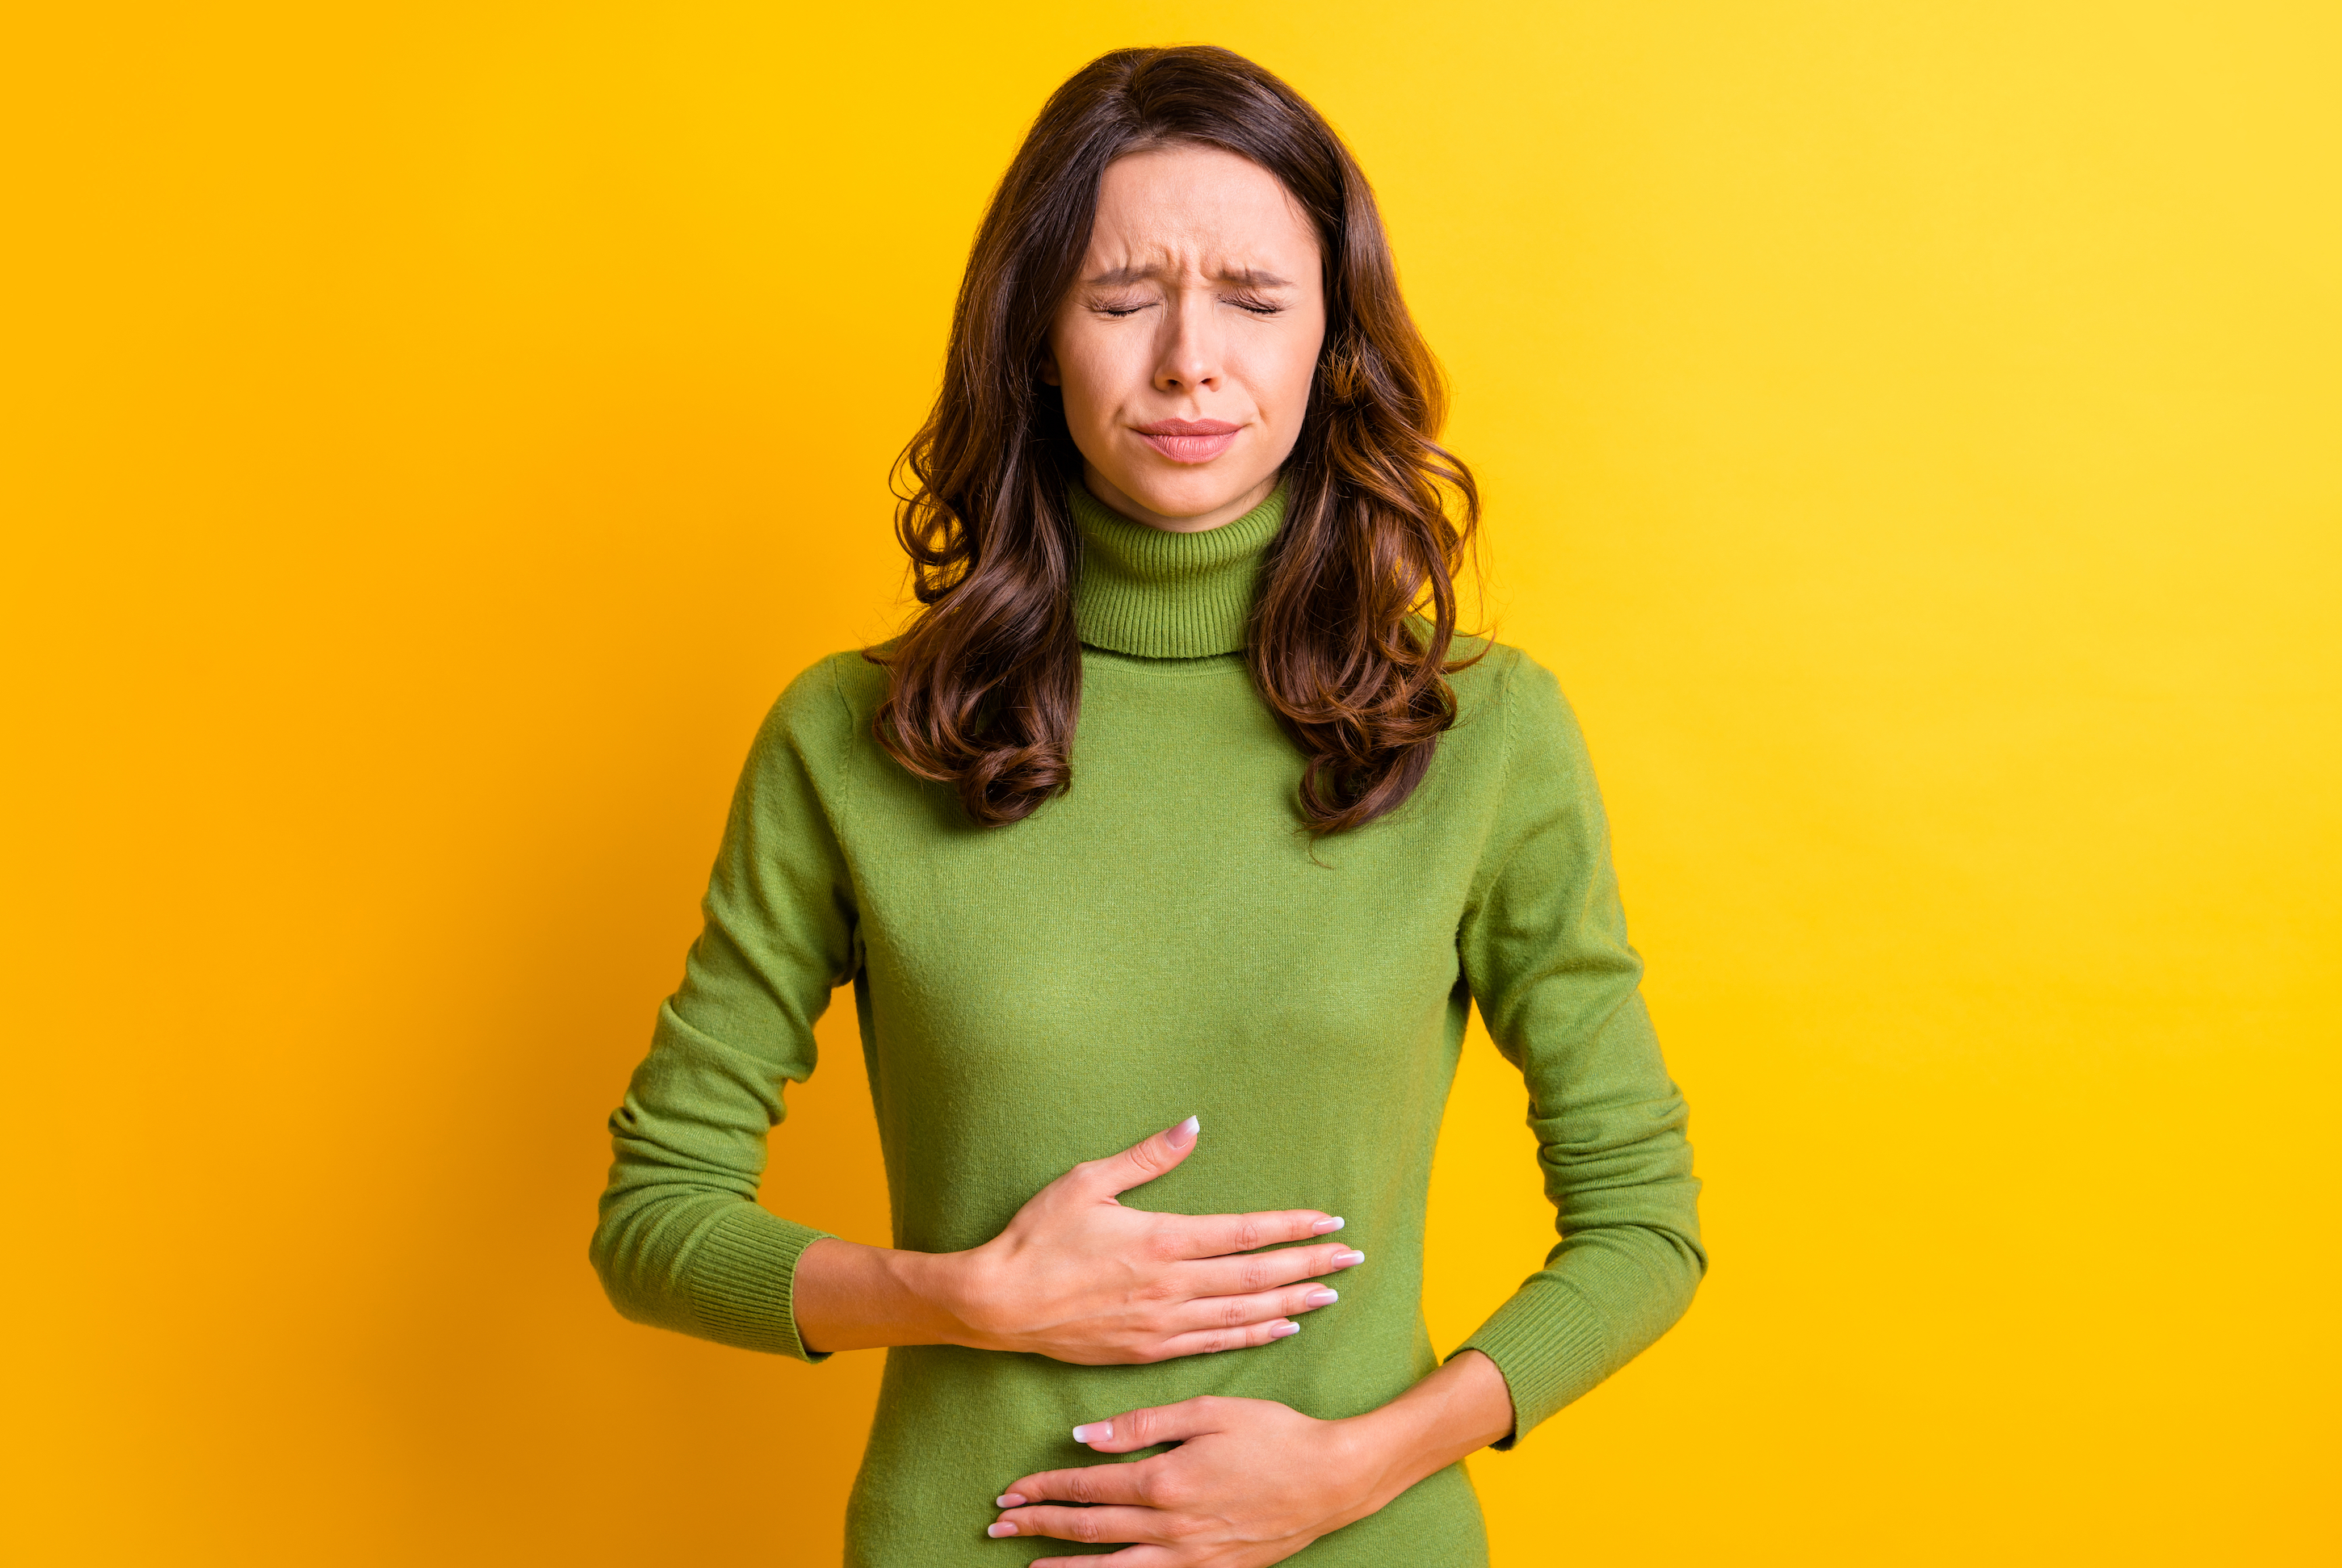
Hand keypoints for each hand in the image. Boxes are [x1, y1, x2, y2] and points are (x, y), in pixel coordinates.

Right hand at [942, 1116, 1367, 1364]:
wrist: (998, 1304)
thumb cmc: (1037, 1236)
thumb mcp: (1087, 1181)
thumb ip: (1146, 1157)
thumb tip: (1192, 1125)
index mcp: (1161, 1239)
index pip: (1244, 1233)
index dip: (1292, 1229)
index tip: (1329, 1223)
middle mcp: (1171, 1285)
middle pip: (1256, 1276)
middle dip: (1308, 1266)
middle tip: (1352, 1259)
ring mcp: (1161, 1322)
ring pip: (1243, 1315)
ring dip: (1290, 1303)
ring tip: (1330, 1295)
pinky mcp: (1148, 1350)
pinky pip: (1214, 1344)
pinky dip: (1253, 1336)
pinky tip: (1279, 1328)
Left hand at [983, 1395, 1382, 1565]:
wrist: (1332, 1481)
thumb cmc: (1274, 1436)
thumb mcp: (1209, 1411)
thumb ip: (1144, 1425)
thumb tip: (1086, 1437)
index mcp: (1165, 1481)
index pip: (1088, 1488)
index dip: (1044, 1489)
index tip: (1011, 1491)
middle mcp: (1170, 1528)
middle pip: (1089, 1530)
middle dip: (1039, 1527)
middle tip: (1000, 1527)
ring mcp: (1191, 1558)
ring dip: (1065, 1566)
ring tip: (1030, 1565)